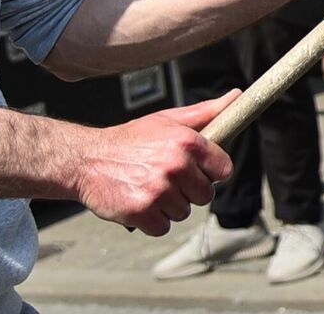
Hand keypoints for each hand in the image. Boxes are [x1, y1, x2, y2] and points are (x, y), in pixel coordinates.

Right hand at [70, 91, 237, 235]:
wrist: (86, 159)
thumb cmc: (130, 140)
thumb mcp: (167, 120)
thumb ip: (205, 112)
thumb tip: (236, 96)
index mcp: (187, 142)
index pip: (224, 169)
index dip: (210, 171)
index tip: (195, 169)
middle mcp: (175, 165)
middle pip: (205, 195)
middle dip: (188, 190)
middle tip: (165, 178)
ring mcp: (158, 190)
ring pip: (183, 212)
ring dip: (168, 206)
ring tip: (148, 187)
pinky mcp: (141, 212)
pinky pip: (163, 227)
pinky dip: (152, 221)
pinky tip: (139, 201)